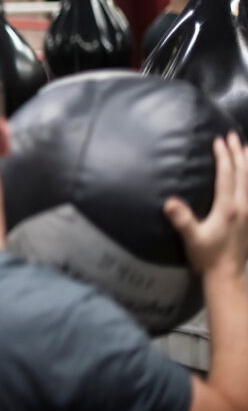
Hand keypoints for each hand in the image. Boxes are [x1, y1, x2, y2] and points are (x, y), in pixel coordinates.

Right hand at [165, 132, 247, 275]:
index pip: (227, 176)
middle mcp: (242, 207)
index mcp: (228, 208)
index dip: (223, 157)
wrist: (227, 275)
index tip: (218, 141)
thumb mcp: (192, 238)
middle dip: (238, 153)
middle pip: (243, 174)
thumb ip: (183, 220)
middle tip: (233, 136)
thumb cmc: (207, 256)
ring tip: (247, 148)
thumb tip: (169, 202)